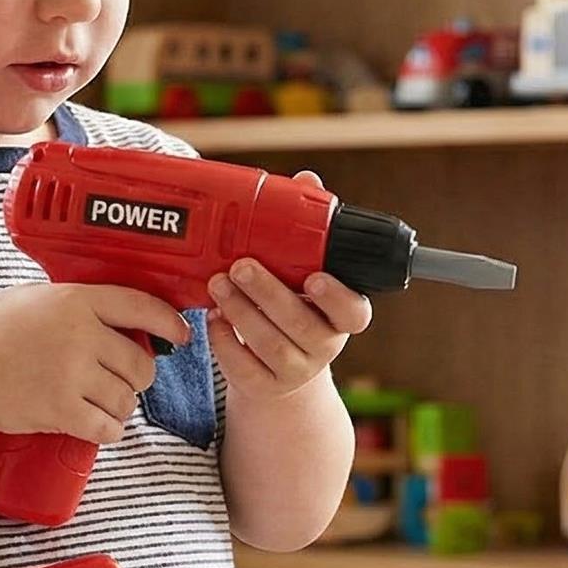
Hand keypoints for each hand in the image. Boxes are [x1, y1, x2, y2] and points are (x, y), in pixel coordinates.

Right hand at [0, 283, 192, 444]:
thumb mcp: (35, 297)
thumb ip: (77, 302)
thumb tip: (122, 312)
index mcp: (76, 301)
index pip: (141, 307)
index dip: (169, 323)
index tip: (181, 335)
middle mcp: (80, 335)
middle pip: (140, 363)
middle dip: (137, 378)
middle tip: (120, 381)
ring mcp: (71, 373)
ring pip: (127, 399)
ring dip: (120, 407)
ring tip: (99, 404)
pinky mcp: (61, 409)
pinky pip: (108, 427)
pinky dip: (108, 431)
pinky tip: (98, 426)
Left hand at [207, 172, 372, 400]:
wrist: (274, 368)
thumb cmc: (291, 307)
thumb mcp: (302, 272)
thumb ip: (305, 230)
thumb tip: (309, 180)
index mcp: (341, 316)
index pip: (354, 312)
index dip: (337, 297)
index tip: (314, 278)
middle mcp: (323, 346)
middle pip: (301, 325)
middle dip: (268, 293)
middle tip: (240, 266)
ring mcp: (294, 371)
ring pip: (269, 345)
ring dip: (240, 311)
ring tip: (217, 284)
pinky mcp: (263, 387)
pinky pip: (243, 368)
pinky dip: (224, 341)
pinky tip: (213, 318)